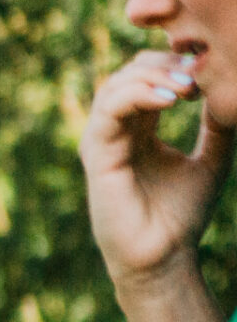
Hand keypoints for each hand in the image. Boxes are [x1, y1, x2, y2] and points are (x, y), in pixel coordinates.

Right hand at [82, 46, 233, 292]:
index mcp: (139, 132)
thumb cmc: (182, 216)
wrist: (164, 256)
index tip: (207, 70)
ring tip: (186, 86)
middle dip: (164, 64)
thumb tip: (227, 89)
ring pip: (115, 85)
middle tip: (198, 72)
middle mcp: (116, 134)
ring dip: (153, 75)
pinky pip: (109, 110)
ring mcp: (102, 143)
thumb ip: (216, 126)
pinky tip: (171, 98)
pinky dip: (139, 94)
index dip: (174, 66)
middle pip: (128, 74)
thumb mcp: (211, 159)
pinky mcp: (97, 156)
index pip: (147, 80)